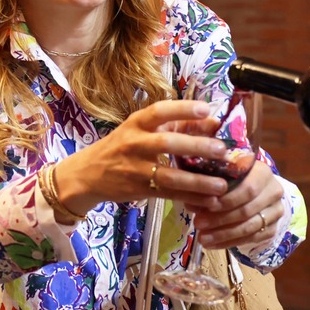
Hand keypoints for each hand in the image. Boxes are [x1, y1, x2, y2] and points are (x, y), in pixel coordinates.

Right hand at [53, 101, 236, 216]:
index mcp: (136, 123)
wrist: (87, 173)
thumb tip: (211, 120)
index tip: (206, 109)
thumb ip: (173, 125)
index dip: (182, 110)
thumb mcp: (140, 130)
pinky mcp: (138, 189)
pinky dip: (190, 197)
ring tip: (222, 185)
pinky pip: (168, 194)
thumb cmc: (120, 147)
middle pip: (167, 144)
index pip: (159, 112)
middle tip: (221, 149)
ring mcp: (135, 168)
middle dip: (196, 146)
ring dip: (198, 181)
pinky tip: (209, 200)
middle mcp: (134, 143)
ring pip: (169, 175)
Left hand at [184, 152, 285, 251]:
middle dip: (220, 219)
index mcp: (262, 172)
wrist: (258, 192)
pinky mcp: (273, 229)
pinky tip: (213, 244)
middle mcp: (274, 191)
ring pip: (249, 227)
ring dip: (223, 234)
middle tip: (198, 224)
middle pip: (247, 210)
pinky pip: (251, 239)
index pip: (248, 189)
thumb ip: (210, 185)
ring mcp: (276, 211)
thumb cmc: (234, 179)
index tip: (206, 206)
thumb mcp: (223, 175)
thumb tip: (191, 201)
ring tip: (202, 238)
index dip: (226, 200)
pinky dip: (230, 242)